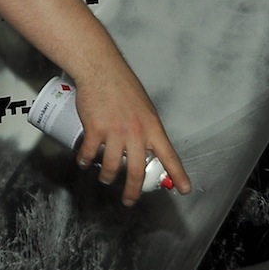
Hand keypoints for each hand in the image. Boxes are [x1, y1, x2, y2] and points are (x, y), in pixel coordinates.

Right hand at [71, 54, 191, 206]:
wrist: (101, 70)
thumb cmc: (122, 85)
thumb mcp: (144, 108)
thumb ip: (145, 128)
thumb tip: (145, 147)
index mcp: (152, 127)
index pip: (169, 156)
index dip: (178, 175)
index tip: (184, 189)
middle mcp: (136, 132)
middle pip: (137, 171)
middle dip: (133, 191)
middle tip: (129, 200)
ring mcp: (115, 132)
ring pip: (112, 167)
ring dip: (107, 177)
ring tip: (105, 178)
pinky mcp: (95, 129)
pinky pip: (90, 153)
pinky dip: (86, 161)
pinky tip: (84, 162)